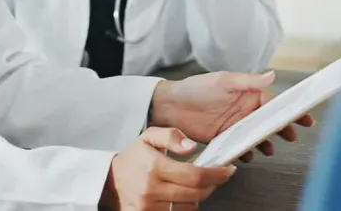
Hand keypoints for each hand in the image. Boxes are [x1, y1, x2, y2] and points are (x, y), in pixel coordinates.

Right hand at [100, 127, 235, 209]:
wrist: (111, 181)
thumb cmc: (134, 157)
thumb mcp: (149, 137)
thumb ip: (171, 136)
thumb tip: (191, 146)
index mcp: (154, 167)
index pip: (194, 175)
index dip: (216, 175)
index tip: (228, 171)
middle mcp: (152, 189)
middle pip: (196, 194)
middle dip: (212, 185)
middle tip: (216, 176)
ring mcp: (149, 207)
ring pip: (190, 207)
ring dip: (199, 197)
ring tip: (194, 185)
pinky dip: (186, 206)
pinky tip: (183, 196)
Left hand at [150, 72, 314, 161]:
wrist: (171, 106)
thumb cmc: (196, 89)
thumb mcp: (223, 81)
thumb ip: (248, 81)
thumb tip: (272, 74)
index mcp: (248, 95)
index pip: (275, 102)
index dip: (291, 110)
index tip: (307, 118)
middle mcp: (245, 111)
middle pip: (271, 122)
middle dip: (284, 129)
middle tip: (292, 137)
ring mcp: (236, 126)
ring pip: (258, 137)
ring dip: (266, 143)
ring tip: (268, 149)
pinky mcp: (225, 138)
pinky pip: (242, 148)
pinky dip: (247, 153)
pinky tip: (247, 156)